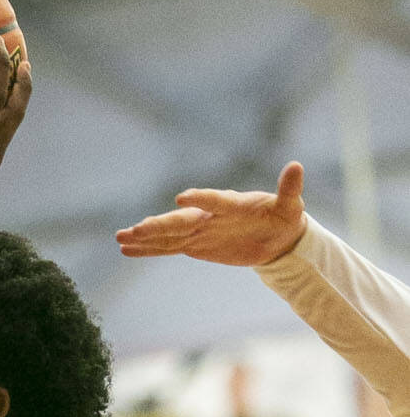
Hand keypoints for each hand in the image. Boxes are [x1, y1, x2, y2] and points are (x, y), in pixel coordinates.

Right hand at [116, 161, 306, 265]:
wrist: (277, 235)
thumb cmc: (285, 218)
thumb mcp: (291, 207)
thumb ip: (289, 190)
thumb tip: (296, 167)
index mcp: (233, 205)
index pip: (215, 200)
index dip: (201, 198)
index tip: (182, 198)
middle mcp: (210, 215)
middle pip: (181, 222)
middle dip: (159, 226)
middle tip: (136, 229)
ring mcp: (200, 230)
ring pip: (168, 235)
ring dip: (145, 237)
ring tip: (120, 238)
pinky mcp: (194, 245)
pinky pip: (168, 248)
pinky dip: (148, 250)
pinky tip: (127, 250)